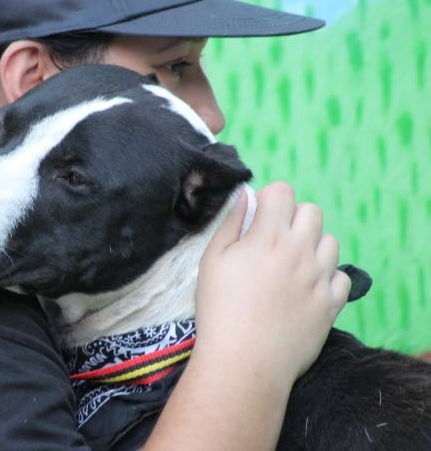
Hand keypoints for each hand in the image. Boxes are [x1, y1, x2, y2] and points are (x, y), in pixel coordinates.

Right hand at [194, 182, 350, 384]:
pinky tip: (307, 289)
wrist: (245, 361)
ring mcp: (321, 277)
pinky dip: (327, 278)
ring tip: (292, 266)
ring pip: (331, 241)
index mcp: (268, 236)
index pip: (283, 191)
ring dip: (312, 246)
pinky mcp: (332, 303)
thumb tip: (246, 197)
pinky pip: (341, 276)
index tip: (259, 218)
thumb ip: (231, 224)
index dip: (269, 199)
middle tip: (274, 242)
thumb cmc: (220, 309)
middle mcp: (301, 250)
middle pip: (312, 211)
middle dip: (293, 218)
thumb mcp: (212, 261)